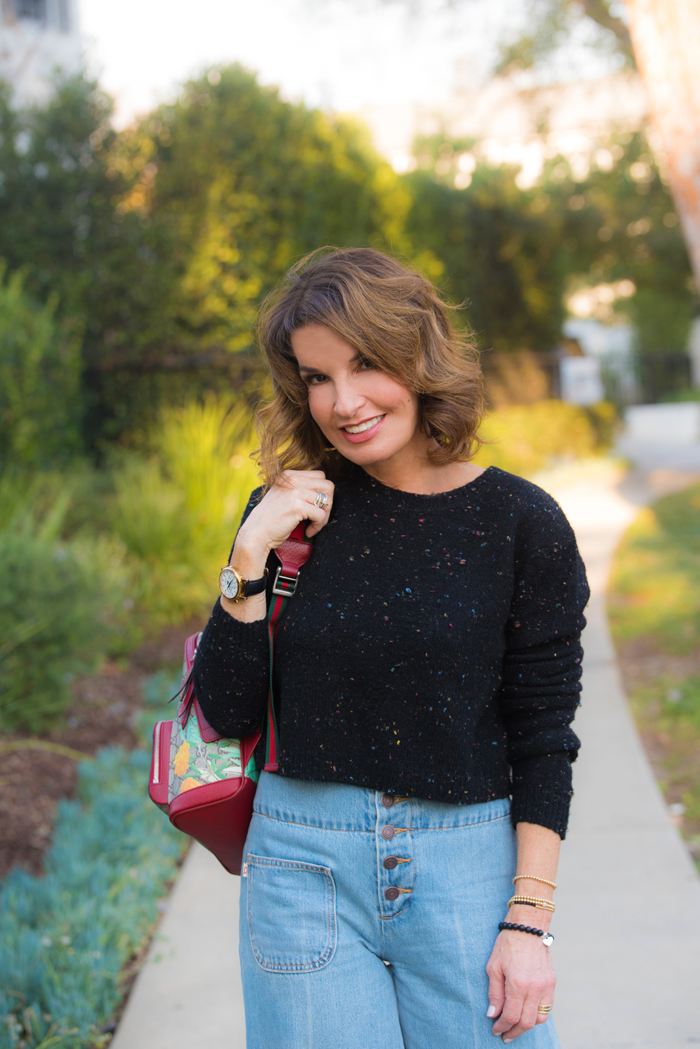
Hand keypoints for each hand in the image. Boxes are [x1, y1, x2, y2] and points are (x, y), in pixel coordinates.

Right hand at [236, 469, 334, 559]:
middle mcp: (292, 480)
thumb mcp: (282, 495)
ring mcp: (295, 492)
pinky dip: (318, 526)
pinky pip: (321, 515)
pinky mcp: (298, 506)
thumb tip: (325, 492)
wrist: (255, 533)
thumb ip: (298, 488)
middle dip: (328, 503)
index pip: (320, 476)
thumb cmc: (270, 519)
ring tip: (314, 525)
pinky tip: (309, 531)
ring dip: (324, 516)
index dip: (322, 492)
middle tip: (320, 516)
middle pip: (328, 485)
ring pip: (327, 500)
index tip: (316, 507)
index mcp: (288, 475)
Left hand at [486, 925, 555, 1041]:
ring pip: (540, 1018)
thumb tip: (493, 1014)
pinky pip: (547, 1007)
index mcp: (518, 984)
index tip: (495, 1030)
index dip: (502, 1027)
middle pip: (526, 1022)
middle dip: (514, 1032)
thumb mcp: (493, 967)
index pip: (511, 1017)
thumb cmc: (507, 944)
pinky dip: (537, 1014)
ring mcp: (546, 986)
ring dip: (527, 1026)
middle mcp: (535, 988)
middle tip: (505, 1035)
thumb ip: (494, 993)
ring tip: (516, 1026)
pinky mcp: (552, 982)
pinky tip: (527, 1012)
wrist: (528, 926)